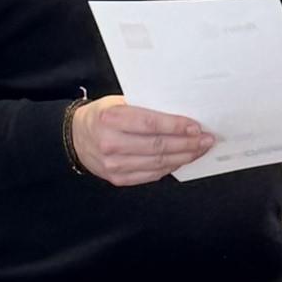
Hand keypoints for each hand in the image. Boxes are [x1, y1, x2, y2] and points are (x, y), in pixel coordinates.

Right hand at [71, 96, 213, 185]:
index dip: (176, 126)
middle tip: (206, 139)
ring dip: (184, 157)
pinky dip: (170, 167)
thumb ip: (144, 108)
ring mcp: (114, 164)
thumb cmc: (102, 116)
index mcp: (110, 119)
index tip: (196, 127)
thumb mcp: (117, 102)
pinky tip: (182, 159)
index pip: (150, 124)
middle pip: (158, 146)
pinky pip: (151, 174)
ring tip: (199, 149)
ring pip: (158, 163)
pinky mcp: (118, 179)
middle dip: (187, 144)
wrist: (75, 138)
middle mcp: (110, 143)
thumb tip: (180, 113)